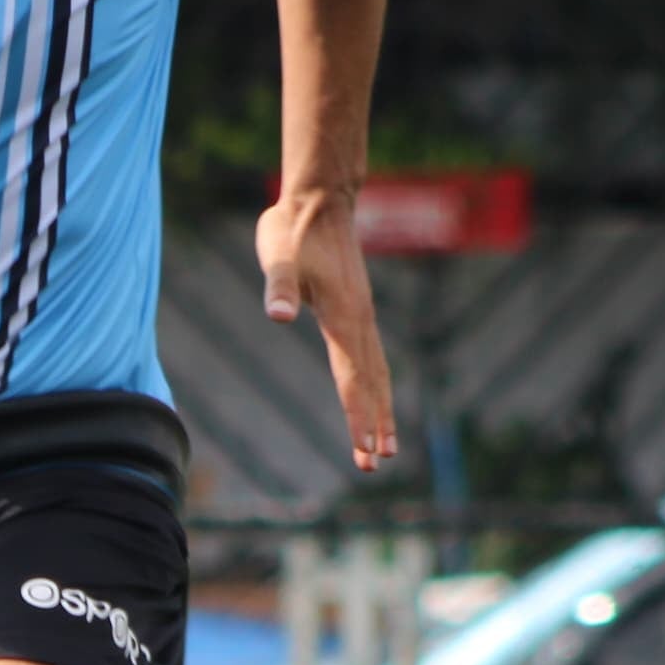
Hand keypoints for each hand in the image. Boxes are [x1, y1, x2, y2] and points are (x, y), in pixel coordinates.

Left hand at [257, 187, 397, 473]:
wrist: (318, 200)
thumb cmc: (292, 229)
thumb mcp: (277, 256)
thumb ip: (279, 286)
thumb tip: (279, 314)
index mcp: (343, 317)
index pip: (352, 377)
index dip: (357, 416)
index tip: (365, 450)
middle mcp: (359, 321)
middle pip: (370, 383)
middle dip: (373, 425)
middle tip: (374, 464)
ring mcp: (362, 316)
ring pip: (377, 373)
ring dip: (381, 410)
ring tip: (386, 447)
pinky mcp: (359, 310)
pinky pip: (373, 357)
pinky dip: (377, 386)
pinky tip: (376, 398)